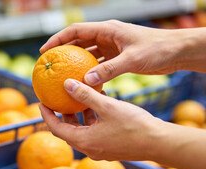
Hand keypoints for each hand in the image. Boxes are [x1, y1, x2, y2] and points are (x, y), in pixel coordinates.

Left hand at [39, 79, 162, 160]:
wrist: (160, 143)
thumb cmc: (134, 125)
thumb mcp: (107, 106)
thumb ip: (85, 95)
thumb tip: (66, 84)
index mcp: (84, 141)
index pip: (56, 128)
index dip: (46, 115)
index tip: (42, 102)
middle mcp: (89, 148)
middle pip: (68, 130)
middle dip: (63, 113)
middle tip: (59, 98)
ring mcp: (100, 149)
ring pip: (83, 129)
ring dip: (81, 113)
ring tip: (82, 94)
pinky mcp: (110, 147)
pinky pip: (95, 131)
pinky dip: (94, 117)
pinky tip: (101, 100)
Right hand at [40, 20, 187, 85]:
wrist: (177, 52)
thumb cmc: (158, 49)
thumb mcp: (132, 59)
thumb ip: (109, 70)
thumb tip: (86, 81)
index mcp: (108, 30)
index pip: (76, 31)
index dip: (58, 39)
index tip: (45, 51)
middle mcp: (108, 36)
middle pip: (79, 42)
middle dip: (64, 52)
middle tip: (50, 65)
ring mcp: (112, 47)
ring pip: (88, 55)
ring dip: (77, 64)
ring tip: (64, 76)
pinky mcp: (118, 58)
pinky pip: (99, 65)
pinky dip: (91, 73)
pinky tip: (85, 84)